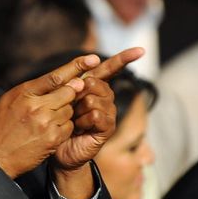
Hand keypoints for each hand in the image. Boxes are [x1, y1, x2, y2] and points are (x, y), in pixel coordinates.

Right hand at [0, 54, 100, 177]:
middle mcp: (36, 106)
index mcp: (24, 93)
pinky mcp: (52, 139)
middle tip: (63, 98)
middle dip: (70, 93)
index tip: (92, 59)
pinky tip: (49, 132)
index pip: (56, 76)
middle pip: (69, 92)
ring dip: (65, 113)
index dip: (76, 66)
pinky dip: (64, 128)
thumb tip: (55, 80)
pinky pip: (69, 127)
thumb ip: (31, 90)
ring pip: (70, 110)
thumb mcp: (8, 101)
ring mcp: (45, 123)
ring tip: (47, 120)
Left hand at [54, 47, 144, 169]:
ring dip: (77, 110)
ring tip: (73, 120)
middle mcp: (104, 96)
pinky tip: (79, 128)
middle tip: (69, 108)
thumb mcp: (59, 99)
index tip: (140, 50)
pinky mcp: (108, 126)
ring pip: (93, 99)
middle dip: (76, 94)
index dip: (124, 58)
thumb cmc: (57, 121)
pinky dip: (83, 121)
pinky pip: (96, 114)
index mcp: (94, 86)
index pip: (109, 68)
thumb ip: (70, 85)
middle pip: (95, 82)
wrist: (58, 148)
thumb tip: (85, 78)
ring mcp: (108, 111)